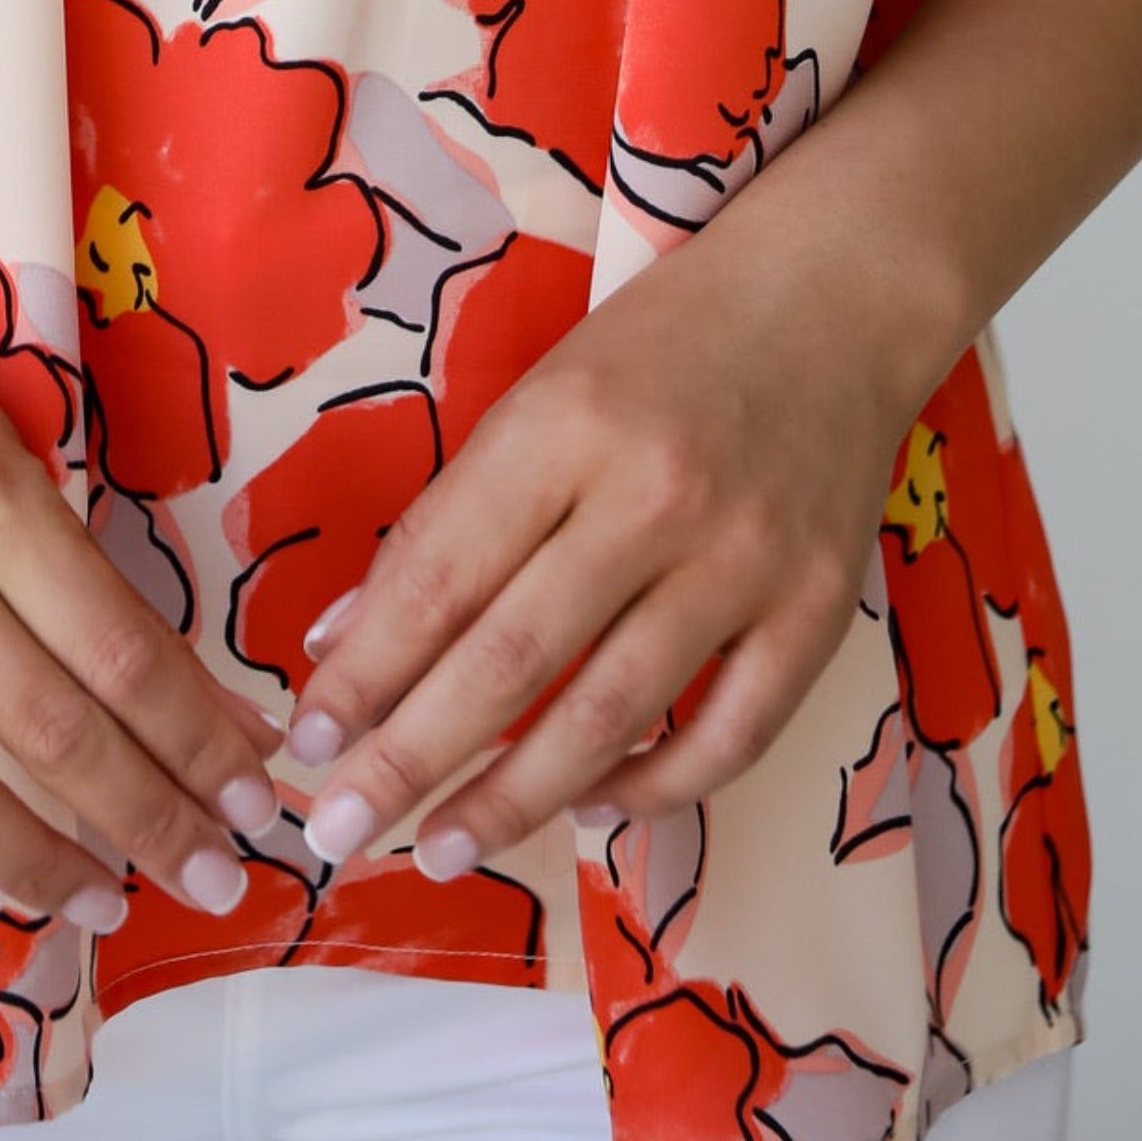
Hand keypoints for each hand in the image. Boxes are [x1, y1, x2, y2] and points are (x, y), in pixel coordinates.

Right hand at [0, 248, 281, 931]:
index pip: (117, 649)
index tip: (257, 804)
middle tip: (217, 879)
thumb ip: (103, 595)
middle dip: (150, 822)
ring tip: (107, 901)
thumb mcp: (17, 467)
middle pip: (47, 729)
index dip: (198, 743)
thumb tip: (218, 729)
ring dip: (42, 870)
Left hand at [279, 216, 925, 878]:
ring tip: (444, 846)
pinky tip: (589, 804)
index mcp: (565, 425)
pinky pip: (729, 736)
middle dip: (410, 759)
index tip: (305, 743)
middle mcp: (653, 496)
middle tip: (341, 832)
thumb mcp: (540, 395)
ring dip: (514, 799)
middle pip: (510, 660)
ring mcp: (744, 560)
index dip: (364, 672)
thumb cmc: (662, 344)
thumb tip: (347, 640)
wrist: (836, 294)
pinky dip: (653, 789)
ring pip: (610, 716)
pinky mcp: (818, 608)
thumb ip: (452, 517)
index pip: (440, 576)